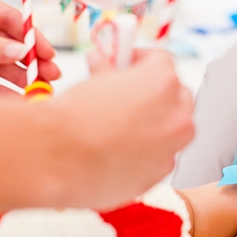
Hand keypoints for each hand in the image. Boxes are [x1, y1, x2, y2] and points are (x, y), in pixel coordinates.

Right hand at [54, 49, 194, 208]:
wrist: (59, 157)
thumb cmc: (74, 118)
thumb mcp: (93, 81)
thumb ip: (108, 72)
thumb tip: (103, 65)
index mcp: (163, 81)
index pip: (162, 61)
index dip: (140, 62)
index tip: (126, 65)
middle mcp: (176, 114)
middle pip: (177, 96)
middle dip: (155, 94)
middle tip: (128, 96)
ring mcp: (171, 147)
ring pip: (174, 130)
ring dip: (156, 125)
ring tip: (123, 128)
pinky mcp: (159, 174)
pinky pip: (161, 157)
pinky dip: (147, 153)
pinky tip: (121, 153)